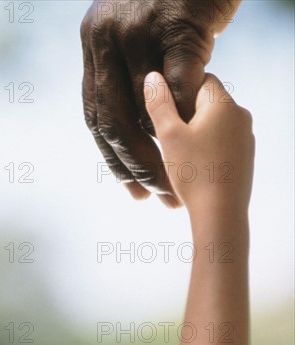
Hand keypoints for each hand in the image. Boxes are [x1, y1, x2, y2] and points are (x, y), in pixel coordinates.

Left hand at [81, 0, 241, 205]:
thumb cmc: (170, 1)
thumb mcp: (134, 32)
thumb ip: (125, 72)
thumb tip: (134, 125)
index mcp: (92, 47)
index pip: (94, 115)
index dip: (111, 157)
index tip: (128, 188)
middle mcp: (105, 41)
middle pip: (112, 121)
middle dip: (133, 166)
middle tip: (154, 195)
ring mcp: (138, 33)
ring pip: (143, 111)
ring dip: (161, 152)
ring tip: (176, 180)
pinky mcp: (177, 26)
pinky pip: (179, 85)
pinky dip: (186, 117)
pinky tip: (197, 144)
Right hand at [144, 71, 253, 212]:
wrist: (220, 214)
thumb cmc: (193, 172)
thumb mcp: (168, 135)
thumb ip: (159, 103)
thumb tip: (153, 76)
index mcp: (224, 104)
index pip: (199, 78)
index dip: (176, 90)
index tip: (161, 109)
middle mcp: (240, 116)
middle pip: (205, 102)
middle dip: (183, 113)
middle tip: (163, 134)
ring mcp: (245, 138)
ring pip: (212, 123)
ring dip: (192, 132)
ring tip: (175, 154)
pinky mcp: (244, 157)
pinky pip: (220, 142)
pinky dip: (204, 148)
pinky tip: (191, 167)